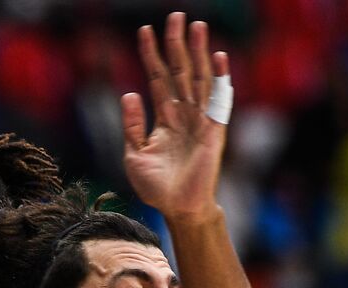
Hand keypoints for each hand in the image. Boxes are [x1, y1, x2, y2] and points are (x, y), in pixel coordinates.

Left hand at [122, 12, 230, 221]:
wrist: (177, 208)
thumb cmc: (157, 187)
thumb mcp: (134, 154)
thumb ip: (132, 124)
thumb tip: (129, 92)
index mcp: (165, 118)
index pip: (158, 79)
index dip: (151, 56)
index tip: (143, 32)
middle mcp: (184, 114)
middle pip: (180, 71)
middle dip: (176, 44)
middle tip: (174, 16)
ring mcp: (200, 120)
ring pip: (199, 78)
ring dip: (197, 52)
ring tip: (195, 26)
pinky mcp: (214, 129)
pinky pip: (217, 99)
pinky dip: (219, 78)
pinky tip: (217, 57)